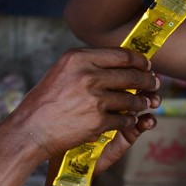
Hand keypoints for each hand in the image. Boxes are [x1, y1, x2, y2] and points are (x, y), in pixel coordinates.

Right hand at [6, 48, 158, 160]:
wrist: (30, 130)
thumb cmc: (44, 102)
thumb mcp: (61, 72)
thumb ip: (85, 65)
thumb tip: (114, 62)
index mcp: (78, 59)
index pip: (120, 55)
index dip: (139, 60)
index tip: (146, 65)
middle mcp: (87, 75)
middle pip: (130, 75)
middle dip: (147, 80)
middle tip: (154, 83)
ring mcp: (94, 99)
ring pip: (130, 98)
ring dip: (141, 102)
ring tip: (146, 103)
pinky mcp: (97, 121)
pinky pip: (123, 119)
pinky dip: (130, 120)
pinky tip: (130, 119)